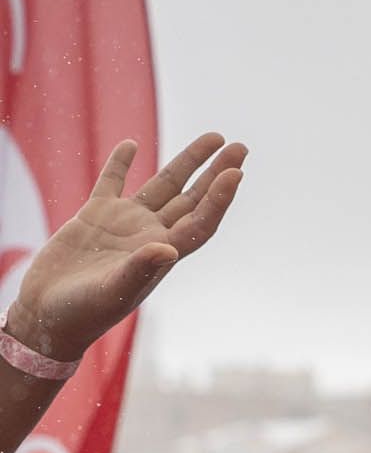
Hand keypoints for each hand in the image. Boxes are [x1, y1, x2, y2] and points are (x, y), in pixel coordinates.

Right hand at [9, 136, 243, 363]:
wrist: (48, 314)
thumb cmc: (83, 313)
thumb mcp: (112, 293)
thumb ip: (138, 270)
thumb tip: (168, 250)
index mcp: (161, 254)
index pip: (200, 222)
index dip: (220, 199)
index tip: (237, 172)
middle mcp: (149, 234)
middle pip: (192, 198)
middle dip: (215, 173)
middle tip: (240, 146)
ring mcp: (124, 223)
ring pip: (162, 186)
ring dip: (186, 162)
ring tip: (213, 138)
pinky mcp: (94, 215)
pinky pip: (112, 182)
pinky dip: (120, 163)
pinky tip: (131, 143)